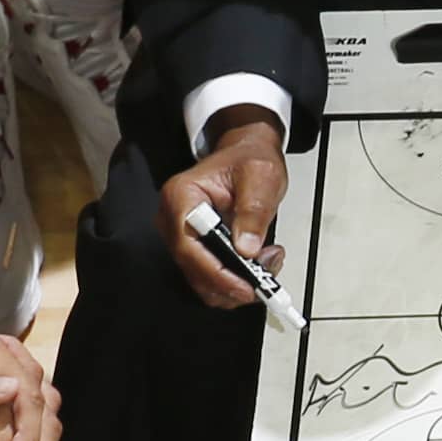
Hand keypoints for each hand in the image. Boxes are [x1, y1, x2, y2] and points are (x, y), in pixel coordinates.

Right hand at [163, 114, 292, 308]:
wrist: (245, 155)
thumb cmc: (248, 160)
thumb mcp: (260, 176)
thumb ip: (253, 210)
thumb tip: (246, 248)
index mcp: (181, 196)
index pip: (189, 245)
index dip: (216, 272)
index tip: (246, 285)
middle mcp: (173, 219)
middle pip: (193, 268)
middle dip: (232, 281)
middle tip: (267, 277)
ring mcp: (181, 236)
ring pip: (203, 280)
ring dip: (237, 282)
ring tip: (268, 262)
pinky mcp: (194, 248)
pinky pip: (210, 276)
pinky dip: (235, 279)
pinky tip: (258, 263)